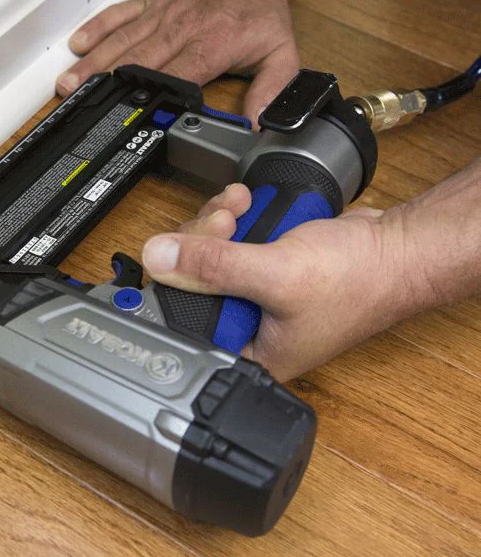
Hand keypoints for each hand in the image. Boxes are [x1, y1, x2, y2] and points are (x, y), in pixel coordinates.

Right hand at [56, 0, 298, 124]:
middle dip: (107, 81)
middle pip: (138, 59)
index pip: (176, 74)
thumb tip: (259, 123)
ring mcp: (162, 13)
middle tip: (79, 101)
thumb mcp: (280, 55)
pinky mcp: (152, 2)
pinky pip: (120, 13)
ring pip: (122, 39)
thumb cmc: (260, 15)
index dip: (152, 93)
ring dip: (94, 62)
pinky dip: (98, 28)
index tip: (128, 113)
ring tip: (69, 82)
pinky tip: (77, 44)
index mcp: (210, 45)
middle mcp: (181, 28)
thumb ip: (272, 91)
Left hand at [140, 184, 412, 380]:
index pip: (181, 324)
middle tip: (222, 223)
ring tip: (238, 208)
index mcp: (246, 353)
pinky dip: (230, 217)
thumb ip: (214, 268)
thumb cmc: (357, 281)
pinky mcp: (262, 266)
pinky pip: (227, 240)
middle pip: (187, 282)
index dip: (171, 283)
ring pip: (203, 255)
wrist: (398, 250)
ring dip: (214, 223)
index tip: (175, 251)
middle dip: (198, 241)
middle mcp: (245, 328)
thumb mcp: (277, 275)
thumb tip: (158, 258)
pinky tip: (243, 204)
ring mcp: (253, 295)